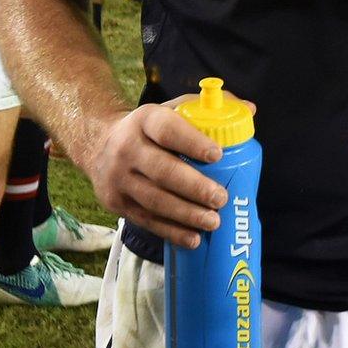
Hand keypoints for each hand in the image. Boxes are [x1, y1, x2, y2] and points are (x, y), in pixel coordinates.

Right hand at [83, 97, 240, 249]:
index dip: (192, 142)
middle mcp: (127, 148)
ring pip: (155, 200)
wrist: (97, 143)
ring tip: (213, 221)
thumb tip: (250, 110)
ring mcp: (119, 178)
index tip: (217, 155)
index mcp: (145, 120)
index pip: (168, 130)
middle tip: (221, 198)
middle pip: (162, 171)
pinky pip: (146, 220)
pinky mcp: (116, 203)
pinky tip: (194, 238)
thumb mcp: (171, 110)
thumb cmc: (149, 129)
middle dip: (194, 187)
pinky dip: (171, 231)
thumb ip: (208, 109)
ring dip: (186, 214)